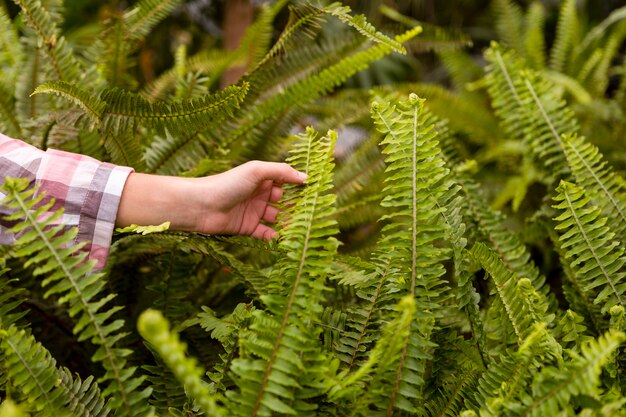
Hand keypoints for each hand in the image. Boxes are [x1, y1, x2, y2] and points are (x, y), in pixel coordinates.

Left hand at [116, 161, 306, 239]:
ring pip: (277, 218)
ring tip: (302, 229)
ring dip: (289, 223)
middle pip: (284, 201)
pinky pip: (266, 233)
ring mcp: (254, 211)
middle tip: (314, 214)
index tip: (317, 192)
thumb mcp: (256, 172)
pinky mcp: (247, 228)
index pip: (286, 181)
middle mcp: (259, 194)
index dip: (300, 186)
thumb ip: (282, 172)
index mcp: (262, 178)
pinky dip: (275, 236)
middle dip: (298, 207)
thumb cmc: (226, 183)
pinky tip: (285, 239)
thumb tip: (306, 178)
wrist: (200, 206)